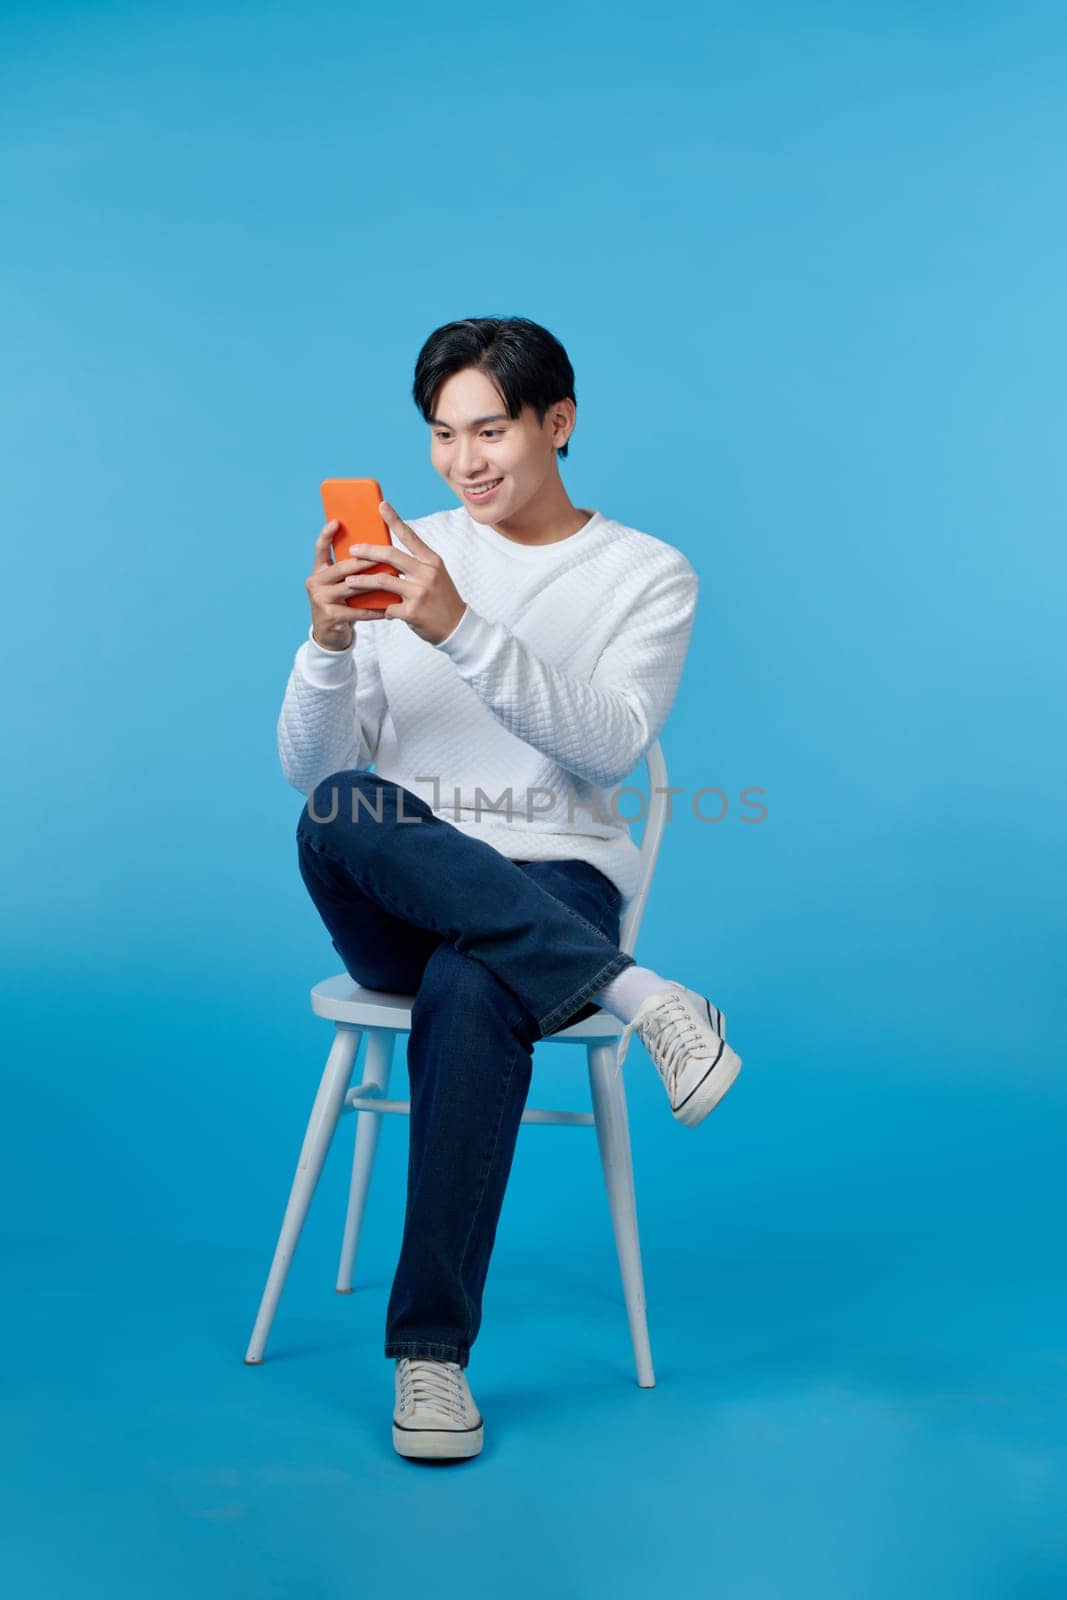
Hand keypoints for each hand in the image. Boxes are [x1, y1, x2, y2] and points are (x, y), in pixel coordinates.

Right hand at [305, 519, 394, 650]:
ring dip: (374, 583)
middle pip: (342, 567)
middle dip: (365, 561)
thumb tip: (376, 547)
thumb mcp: (340, 583)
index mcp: (318, 570)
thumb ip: (349, 569)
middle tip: (386, 554)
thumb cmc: (341, 603)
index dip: (326, 534)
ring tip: (393, 578)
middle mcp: (315, 582)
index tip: (337, 521)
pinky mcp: (330, 616)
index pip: (320, 548)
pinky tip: (390, 607)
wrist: (330, 634)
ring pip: (352, 587)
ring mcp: (320, 599)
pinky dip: (375, 609)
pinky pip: (358, 610)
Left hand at [343, 501, 466, 645]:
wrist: (458, 627)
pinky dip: (382, 609)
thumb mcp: (435, 575)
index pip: (410, 536)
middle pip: (390, 555)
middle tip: (353, 550)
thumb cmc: (442, 599)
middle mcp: (426, 573)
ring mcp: (419, 593)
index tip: (381, 505)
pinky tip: (381, 612)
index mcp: (432, 561)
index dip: (394, 519)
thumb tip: (386, 556)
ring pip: (382, 581)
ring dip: (361, 581)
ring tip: (348, 581)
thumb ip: (415, 565)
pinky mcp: (412, 612)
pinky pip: (387, 607)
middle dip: (367, 551)